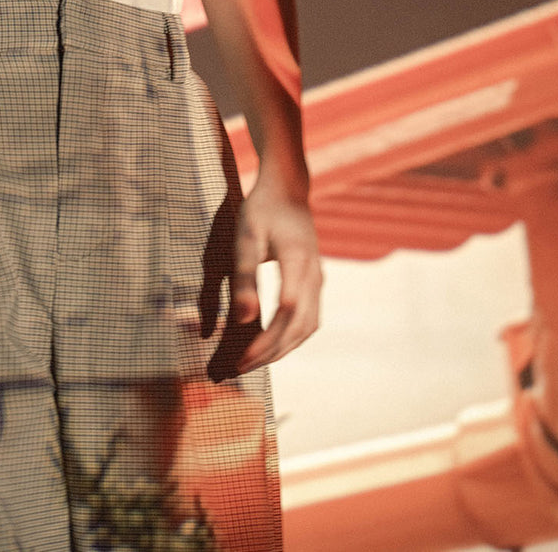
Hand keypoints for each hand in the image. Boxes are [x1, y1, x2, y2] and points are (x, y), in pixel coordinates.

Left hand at [229, 172, 321, 372]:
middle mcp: (314, 274)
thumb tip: (242, 319)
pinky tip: (270, 344)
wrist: (287, 189)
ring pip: (307, 327)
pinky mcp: (316, 282)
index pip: (286, 311)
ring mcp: (318, 279)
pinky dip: (291, 338)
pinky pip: (309, 319)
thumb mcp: (245, 237)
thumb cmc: (261, 210)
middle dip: (269, 353)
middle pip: (298, 326)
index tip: (238, 359)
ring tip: (252, 362)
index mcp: (297, 260)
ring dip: (282, 349)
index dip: (264, 340)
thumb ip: (244, 276)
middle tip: (238, 369)